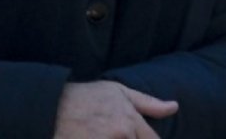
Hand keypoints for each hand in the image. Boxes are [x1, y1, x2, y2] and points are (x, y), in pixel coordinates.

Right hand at [53, 80, 178, 138]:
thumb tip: (175, 107)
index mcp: (130, 121)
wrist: (51, 107)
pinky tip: (93, 138)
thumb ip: (149, 103)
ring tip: (100, 133)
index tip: (136, 137)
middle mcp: (121, 135)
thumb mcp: (119, 92)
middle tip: (110, 132)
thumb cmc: (86, 98)